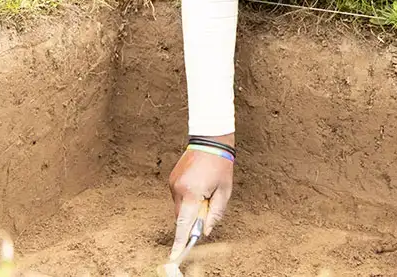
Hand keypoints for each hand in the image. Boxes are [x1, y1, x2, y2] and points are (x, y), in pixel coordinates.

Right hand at [167, 134, 234, 260]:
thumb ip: (215, 213)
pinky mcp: (172, 179)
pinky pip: (178, 197)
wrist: (210, 140)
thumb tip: (205, 231)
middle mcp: (178, 189)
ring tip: (206, 189)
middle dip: (192, 219)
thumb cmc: (221, 166)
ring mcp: (172, 183)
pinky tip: (199, 185)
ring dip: (191, 207)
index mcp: (191, 193)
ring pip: (180, 207)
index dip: (180, 242)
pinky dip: (187, 199)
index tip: (175, 255)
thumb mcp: (224, 191)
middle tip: (208, 205)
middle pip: (181, 217)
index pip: (184, 224)